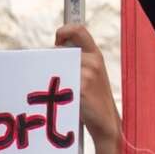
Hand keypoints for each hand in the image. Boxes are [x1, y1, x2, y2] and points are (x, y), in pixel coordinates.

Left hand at [55, 24, 120, 144]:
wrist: (106, 124)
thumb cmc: (93, 101)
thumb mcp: (92, 76)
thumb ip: (77, 62)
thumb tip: (51, 55)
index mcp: (96, 55)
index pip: (78, 29)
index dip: (63, 31)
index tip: (56, 42)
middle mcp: (93, 60)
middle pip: (59, 50)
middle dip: (50, 62)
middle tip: (49, 76)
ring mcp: (88, 73)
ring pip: (55, 65)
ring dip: (48, 76)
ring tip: (51, 90)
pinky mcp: (81, 87)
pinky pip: (58, 81)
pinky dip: (52, 89)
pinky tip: (55, 98)